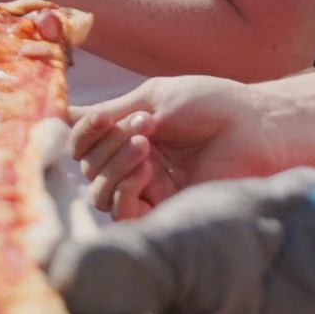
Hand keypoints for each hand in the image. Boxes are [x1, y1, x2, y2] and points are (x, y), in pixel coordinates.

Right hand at [71, 76, 289, 218]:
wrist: (253, 125)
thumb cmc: (209, 104)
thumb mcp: (152, 99)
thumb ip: (108, 114)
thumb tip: (61, 113)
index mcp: (127, 136)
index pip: (82, 145)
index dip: (82, 133)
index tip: (101, 118)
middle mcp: (133, 165)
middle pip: (88, 168)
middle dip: (107, 144)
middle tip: (144, 126)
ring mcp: (148, 190)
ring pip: (100, 193)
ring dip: (114, 166)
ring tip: (145, 146)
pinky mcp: (164, 211)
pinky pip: (123, 214)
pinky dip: (124, 191)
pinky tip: (145, 172)